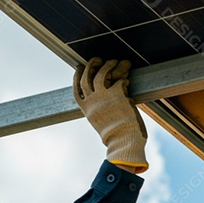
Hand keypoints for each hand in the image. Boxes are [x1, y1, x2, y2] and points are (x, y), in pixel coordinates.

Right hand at [74, 57, 147, 172]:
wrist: (125, 143)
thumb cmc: (117, 137)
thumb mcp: (101, 123)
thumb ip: (98, 110)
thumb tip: (101, 101)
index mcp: (86, 109)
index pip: (76, 89)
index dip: (77, 76)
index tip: (80, 67)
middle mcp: (92, 101)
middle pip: (86, 77)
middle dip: (91, 65)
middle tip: (98, 59)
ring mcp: (104, 97)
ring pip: (102, 74)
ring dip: (109, 65)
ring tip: (116, 61)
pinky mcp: (118, 95)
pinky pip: (119, 80)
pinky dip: (123, 77)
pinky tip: (127, 79)